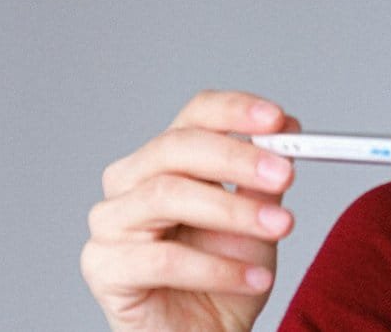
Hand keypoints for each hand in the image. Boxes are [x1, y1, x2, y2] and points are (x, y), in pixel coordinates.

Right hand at [81, 91, 300, 330]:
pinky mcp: (103, 267)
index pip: (194, 114)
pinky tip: (253, 279)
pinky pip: (162, 258)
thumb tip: (286, 128)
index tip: (277, 121)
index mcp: (165, 158)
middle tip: (284, 173)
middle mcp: (130, 180)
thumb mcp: (257, 218)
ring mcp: (110, 221)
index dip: (235, 111)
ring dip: (233, 210)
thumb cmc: (225, 276)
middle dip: (237, 157)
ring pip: (166, 195)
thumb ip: (264, 174)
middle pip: (176, 146)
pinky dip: (216, 268)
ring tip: (280, 228)